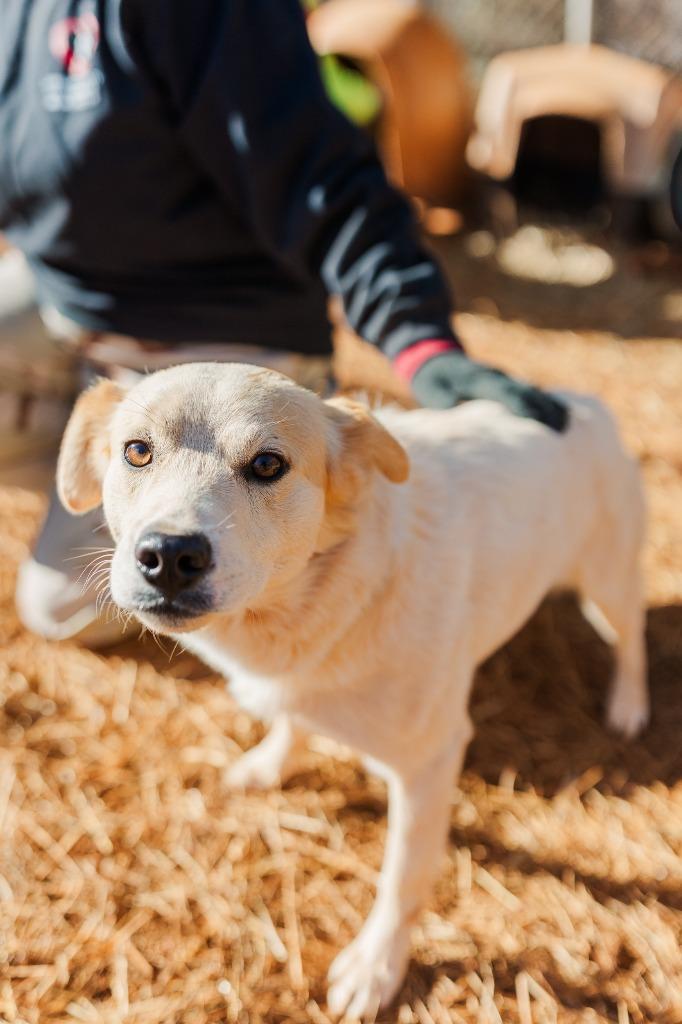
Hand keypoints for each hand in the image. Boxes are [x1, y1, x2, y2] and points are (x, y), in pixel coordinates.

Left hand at [410, 348, 568, 431]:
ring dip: (551, 407)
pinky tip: (562, 418)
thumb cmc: (434, 379)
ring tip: (569, 426)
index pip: (507, 394)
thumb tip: (452, 410)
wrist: (436, 356)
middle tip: (563, 430)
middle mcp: (498, 377)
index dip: (524, 407)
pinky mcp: (507, 384)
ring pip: (534, 392)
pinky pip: (531, 394)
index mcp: (480, 379)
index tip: (539, 422)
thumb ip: (443, 400)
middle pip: (528, 393)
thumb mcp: (432, 389)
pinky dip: (547, 404)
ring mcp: (505, 379)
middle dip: (546, 409)